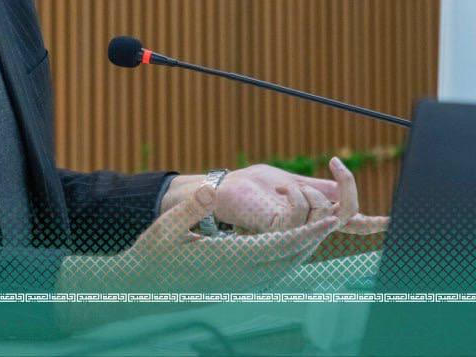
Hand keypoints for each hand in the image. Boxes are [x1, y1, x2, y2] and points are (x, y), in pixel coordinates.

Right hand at [60, 182, 340, 293]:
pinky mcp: (236, 286)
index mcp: (226, 260)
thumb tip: (209, 189)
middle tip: (333, 218)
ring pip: (283, 268)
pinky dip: (288, 258)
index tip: (328, 221)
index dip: (305, 233)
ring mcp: (239, 284)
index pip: (276, 246)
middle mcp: (238, 275)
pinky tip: (291, 248)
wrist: (142, 287)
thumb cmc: (152, 255)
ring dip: (303, 249)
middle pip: (288, 259)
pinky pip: (272, 274)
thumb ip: (190, 208)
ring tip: (318, 229)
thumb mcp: (164, 227)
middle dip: (313, 239)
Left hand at [213, 159, 388, 234]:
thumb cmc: (248, 186)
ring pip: (325, 211)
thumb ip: (315, 189)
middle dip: (347, 185)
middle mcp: (308, 229)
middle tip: (335, 161)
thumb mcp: (288, 182)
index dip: (371, 223)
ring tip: (283, 185)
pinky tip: (280, 191)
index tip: (393, 221)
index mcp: (313, 216)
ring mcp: (295, 234)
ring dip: (308, 189)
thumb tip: (339, 189)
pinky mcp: (280, 233)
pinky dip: (296, 195)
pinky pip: (303, 213)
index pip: (348, 222)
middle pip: (347, 213)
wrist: (218, 190)